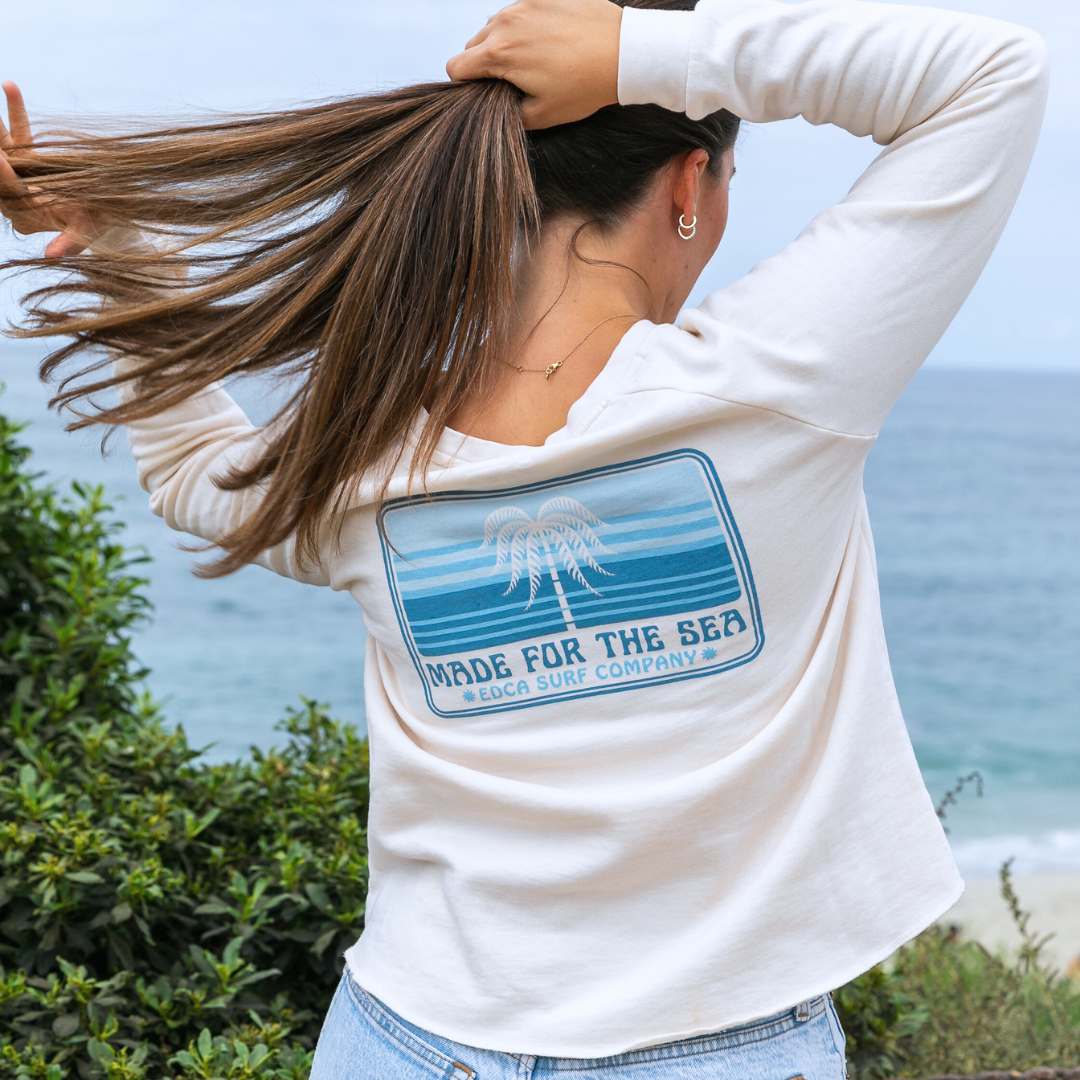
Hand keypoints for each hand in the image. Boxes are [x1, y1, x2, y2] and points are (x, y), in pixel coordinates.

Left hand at [0, 81, 97, 257]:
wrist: (110, 212)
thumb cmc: (102, 226)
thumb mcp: (91, 233)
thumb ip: (71, 243)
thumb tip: (52, 257)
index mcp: (27, 217)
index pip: (11, 195)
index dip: (5, 177)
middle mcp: (18, 196)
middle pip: (0, 170)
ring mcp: (22, 175)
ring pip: (4, 147)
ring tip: (2, 89)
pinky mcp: (29, 159)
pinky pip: (19, 134)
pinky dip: (16, 111)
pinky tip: (10, 87)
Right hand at [446, 0, 622, 129]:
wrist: (623, 53)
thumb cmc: (585, 87)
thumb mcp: (543, 115)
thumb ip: (508, 114)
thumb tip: (494, 108)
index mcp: (500, 53)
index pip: (456, 67)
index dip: (465, 86)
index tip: (485, 93)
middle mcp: (506, 22)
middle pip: (472, 44)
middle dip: (484, 63)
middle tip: (513, 80)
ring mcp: (524, 3)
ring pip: (494, 25)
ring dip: (504, 43)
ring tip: (534, 59)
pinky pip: (519, 10)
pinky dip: (524, 25)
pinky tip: (548, 40)